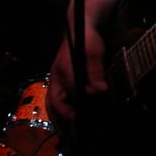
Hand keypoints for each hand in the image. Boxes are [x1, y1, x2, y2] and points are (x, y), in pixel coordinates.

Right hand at [47, 27, 107, 146]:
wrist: (81, 28)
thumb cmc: (87, 38)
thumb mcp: (94, 51)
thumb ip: (96, 71)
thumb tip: (101, 90)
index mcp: (63, 68)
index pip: (70, 89)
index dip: (82, 96)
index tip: (95, 98)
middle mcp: (57, 77)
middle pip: (54, 101)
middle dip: (64, 115)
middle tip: (76, 125)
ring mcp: (58, 79)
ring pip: (55, 102)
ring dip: (63, 115)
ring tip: (73, 127)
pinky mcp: (62, 81)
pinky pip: (60, 99)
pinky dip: (65, 109)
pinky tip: (76, 115)